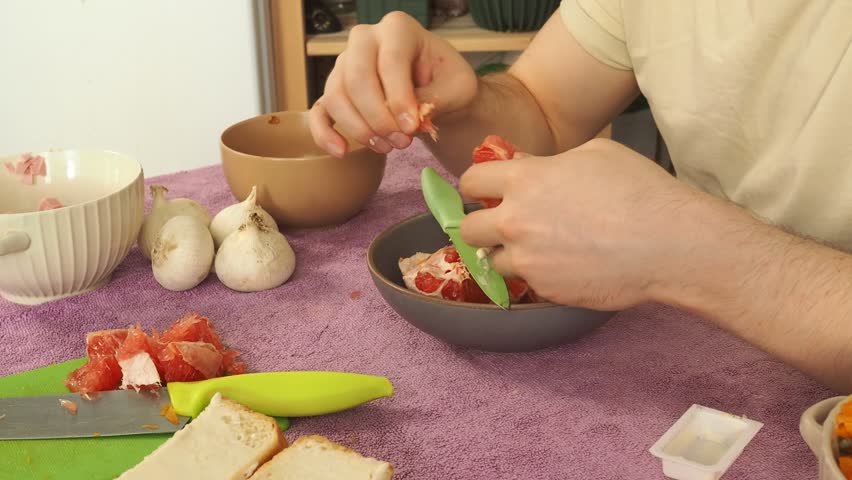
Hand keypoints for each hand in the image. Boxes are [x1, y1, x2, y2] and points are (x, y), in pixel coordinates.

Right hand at [309, 12, 476, 156]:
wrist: (438, 91)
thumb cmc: (447, 83)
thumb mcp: (458, 88)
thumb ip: (435, 99)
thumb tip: (407, 120)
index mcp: (398, 28)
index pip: (390, 61)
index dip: (399, 98)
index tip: (412, 127)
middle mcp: (365, 40)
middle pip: (357, 78)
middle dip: (378, 117)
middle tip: (401, 142)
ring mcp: (345, 64)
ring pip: (336, 96)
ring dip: (360, 129)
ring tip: (388, 147)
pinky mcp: (334, 91)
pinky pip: (318, 112)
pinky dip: (324, 134)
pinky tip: (342, 152)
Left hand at [459, 138, 707, 309]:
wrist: (669, 243)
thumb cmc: (638, 189)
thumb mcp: (594, 154)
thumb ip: (547, 161)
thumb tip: (521, 164)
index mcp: (523, 180)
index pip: (470, 181)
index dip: (476, 186)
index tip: (485, 191)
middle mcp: (515, 222)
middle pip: (468, 229)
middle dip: (480, 225)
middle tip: (503, 224)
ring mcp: (528, 260)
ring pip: (493, 260)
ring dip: (507, 254)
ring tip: (538, 249)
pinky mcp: (545, 289)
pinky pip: (527, 282)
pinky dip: (538, 274)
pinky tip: (565, 265)